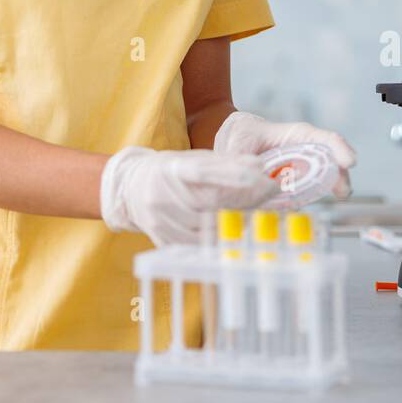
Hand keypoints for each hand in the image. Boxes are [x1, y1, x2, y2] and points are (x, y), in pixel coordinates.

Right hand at [99, 145, 281, 246]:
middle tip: (271, 194)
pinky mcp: (162, 240)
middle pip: (208, 202)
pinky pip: (198, 244)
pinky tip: (235, 231)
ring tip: (259, 213)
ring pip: (206, 227)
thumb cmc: (168, 171)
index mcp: (169, 168)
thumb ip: (223, 163)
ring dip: (236, 221)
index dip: (230, 174)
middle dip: (244, 199)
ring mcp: (160, 220)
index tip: (259, 176)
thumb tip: (258, 166)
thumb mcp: (191, 159)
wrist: (130, 188)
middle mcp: (161, 194)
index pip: (202, 171)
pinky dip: (220, 238)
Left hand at [213, 110, 356, 199]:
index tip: (349, 162)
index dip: (339, 149)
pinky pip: (303, 194)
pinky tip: (291, 204)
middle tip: (342, 191)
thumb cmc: (242, 133)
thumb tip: (247, 177)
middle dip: (340, 177)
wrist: (234, 139)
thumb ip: (240, 159)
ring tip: (316, 198)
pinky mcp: (293, 186)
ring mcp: (301, 170)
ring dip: (324, 192)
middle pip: (331, 163)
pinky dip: (302, 201)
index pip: (325, 139)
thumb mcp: (238, 141)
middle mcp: (304, 153)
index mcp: (296, 136)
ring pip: (321, 182)